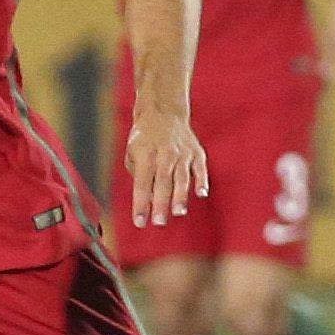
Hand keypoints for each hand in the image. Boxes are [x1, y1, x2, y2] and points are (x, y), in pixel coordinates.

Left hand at [124, 110, 207, 229]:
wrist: (164, 113)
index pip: (142, 183)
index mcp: (145, 154)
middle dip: (161, 203)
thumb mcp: (133, 154)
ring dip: (180, 196)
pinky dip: (201, 180)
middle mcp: (164, 153)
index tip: (139, 222)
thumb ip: (139, 178)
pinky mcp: (197, 153)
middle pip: (163, 181)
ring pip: (182, 177)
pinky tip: (201, 194)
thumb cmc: (145, 140)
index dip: (141, 203)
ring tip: (178, 212)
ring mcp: (182, 153)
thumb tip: (148, 202)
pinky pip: (200, 168)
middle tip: (159, 222)